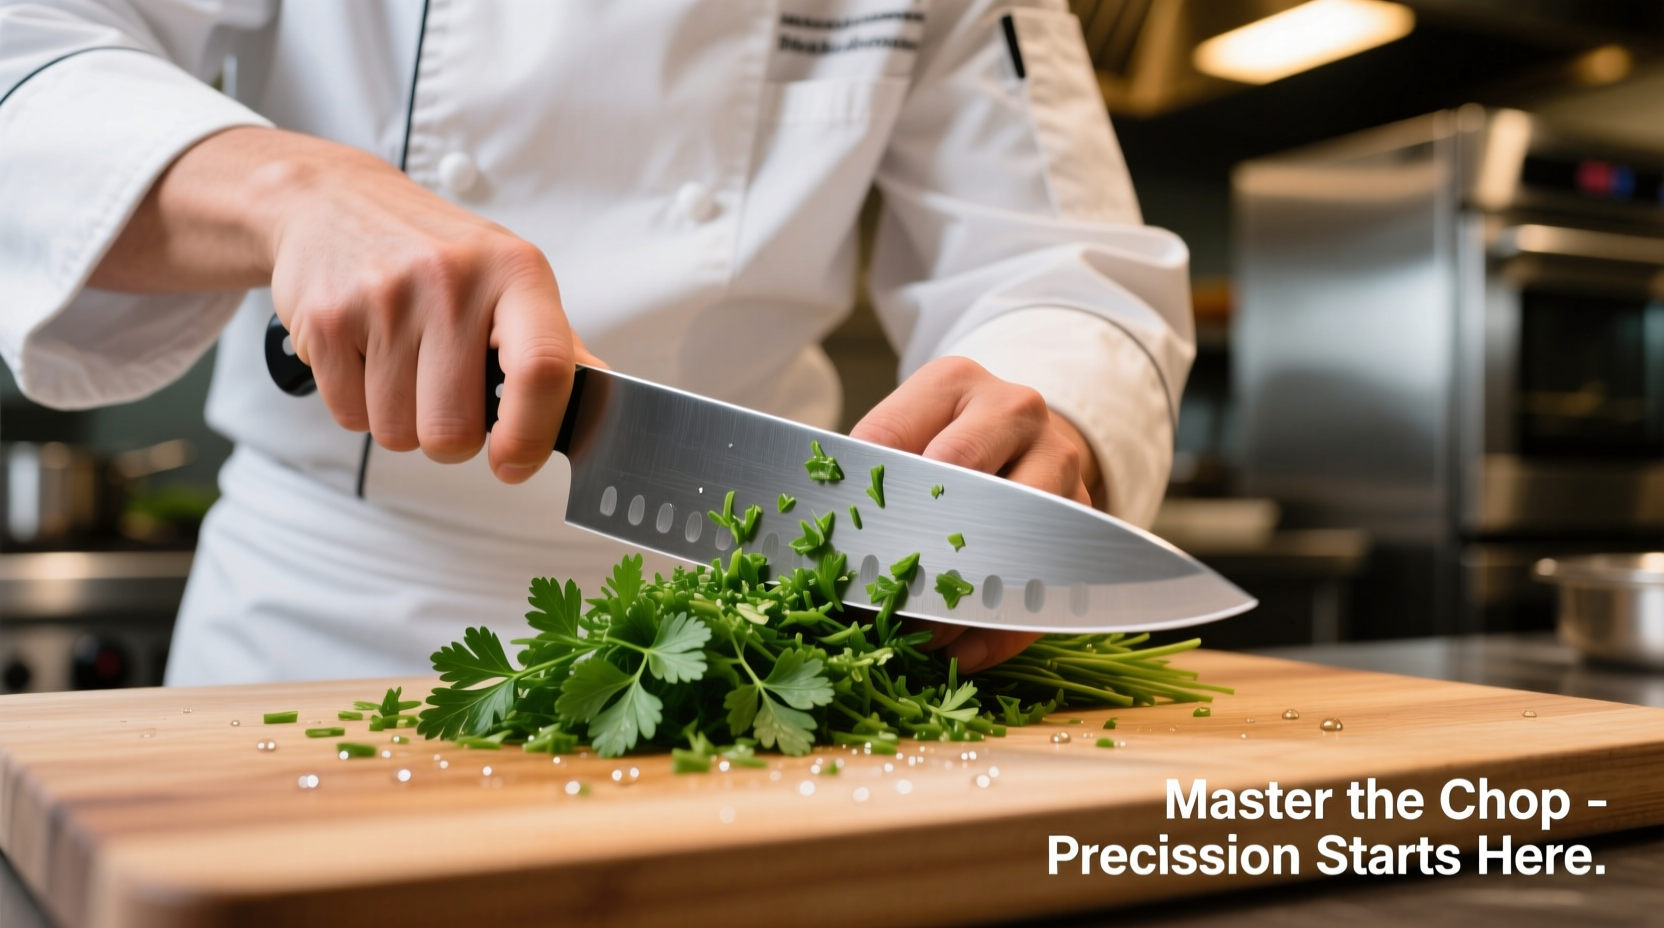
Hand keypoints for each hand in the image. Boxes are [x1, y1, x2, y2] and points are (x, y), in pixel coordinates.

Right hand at [90, 127, 595, 482]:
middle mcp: (451, 279)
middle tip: (447, 395)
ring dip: (402, 420)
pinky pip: (350, 417)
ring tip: (404, 365)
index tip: (515, 462)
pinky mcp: (326, 319)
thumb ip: (556, 348)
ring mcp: (384, 298)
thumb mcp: (509, 279)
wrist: (333, 201)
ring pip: (398, 433)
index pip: (543, 369)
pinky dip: (359, 405)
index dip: (532, 435)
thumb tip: (606, 408)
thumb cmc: (437, 253)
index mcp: (515, 272)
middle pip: (453, 430)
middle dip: (450, 437)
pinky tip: (367, 355)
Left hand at [850, 356, 1102, 672]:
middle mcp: (1014, 412)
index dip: (865, 506)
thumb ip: (867, 478)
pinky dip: (1000, 627)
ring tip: (919, 635)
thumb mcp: (902, 435)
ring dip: (961, 596)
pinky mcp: (1082, 514)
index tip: (841, 558)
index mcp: (953, 385)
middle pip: (960, 479)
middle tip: (883, 602)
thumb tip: (824, 548)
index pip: (893, 441)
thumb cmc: (944, 441)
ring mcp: (1058, 460)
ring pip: (1013, 533)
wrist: (1023, 433)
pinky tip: (962, 651)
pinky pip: (1046, 581)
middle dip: (917, 549)